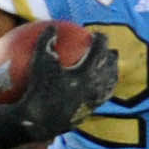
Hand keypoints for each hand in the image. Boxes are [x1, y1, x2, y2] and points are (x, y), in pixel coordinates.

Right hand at [0, 31, 118, 146]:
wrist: (38, 122)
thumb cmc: (36, 90)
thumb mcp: (38, 63)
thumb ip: (45, 42)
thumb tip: (52, 26)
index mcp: (85, 74)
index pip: (99, 52)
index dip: (101, 41)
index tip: (98, 34)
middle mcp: (93, 89)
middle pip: (110, 69)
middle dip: (112, 57)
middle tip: (110, 50)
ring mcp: (93, 102)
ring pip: (109, 86)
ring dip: (112, 74)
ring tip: (110, 68)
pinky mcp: (88, 113)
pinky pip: (101, 99)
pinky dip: (103, 90)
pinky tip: (98, 88)